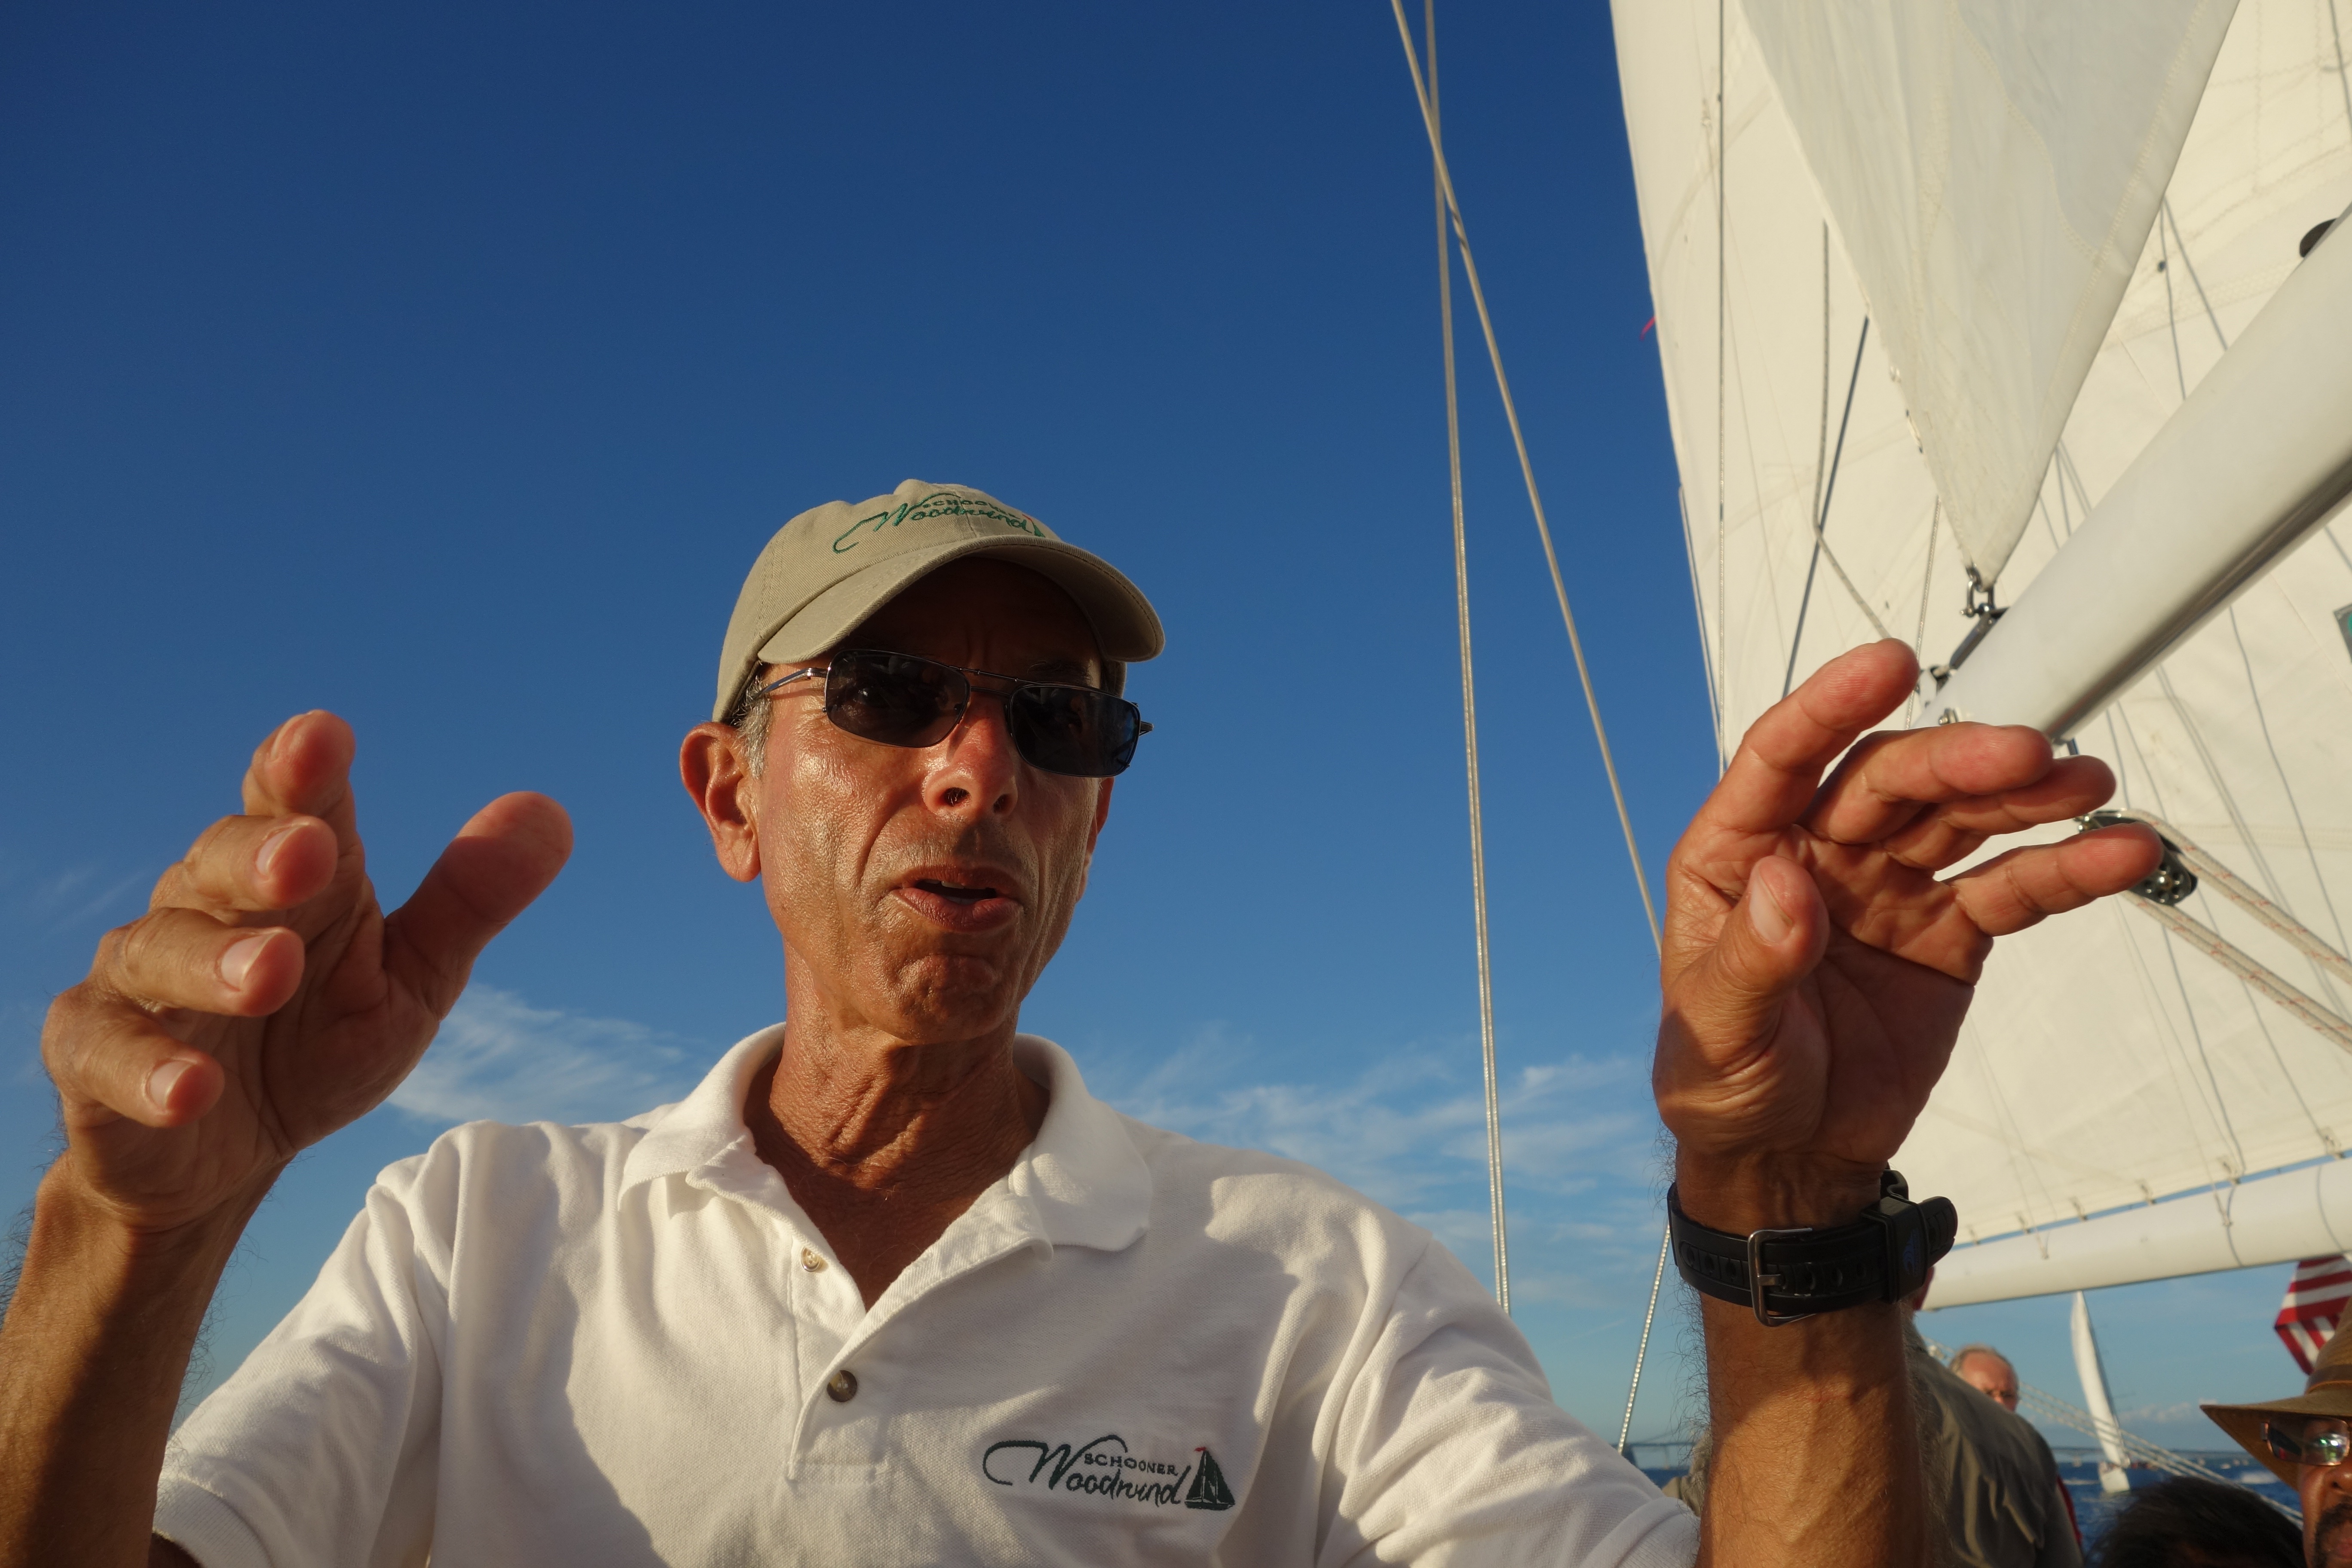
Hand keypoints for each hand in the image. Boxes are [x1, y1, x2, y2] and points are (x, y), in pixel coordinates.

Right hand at [40, 712, 570, 1235]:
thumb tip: (551, 812)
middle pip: (221, 863)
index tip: (325, 735)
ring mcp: (140, 981)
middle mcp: (205, 909)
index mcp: (291, 880)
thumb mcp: (412, 979)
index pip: (292, 804)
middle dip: (261, 855)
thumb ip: (468, 900)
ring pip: (160, 951)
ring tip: (269, 973)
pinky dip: (148, 1069)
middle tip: (308, 853)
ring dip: (214, 961)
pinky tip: (192, 1089)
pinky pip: (105, 1053)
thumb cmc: (317, 1044)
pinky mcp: (92, 1057)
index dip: (301, 768)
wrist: (223, 1155)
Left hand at [1653, 641, 2158, 1224]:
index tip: (1889, 663)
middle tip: (2026, 754)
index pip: (1781, 760)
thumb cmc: (1725, 1084)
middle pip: (1889, 782)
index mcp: (1736, 855)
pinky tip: (2121, 852)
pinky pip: (2010, 888)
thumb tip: (1783, 882)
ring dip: (2023, 797)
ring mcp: (1888, 886)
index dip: (1830, 708)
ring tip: (2089, 786)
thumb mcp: (1719, 1035)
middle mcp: (1815, 852)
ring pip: (1959, 819)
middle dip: (1956, 761)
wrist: (1788, 1156)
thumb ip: (1751, 962)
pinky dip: (2065, 868)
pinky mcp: (1947, 932)